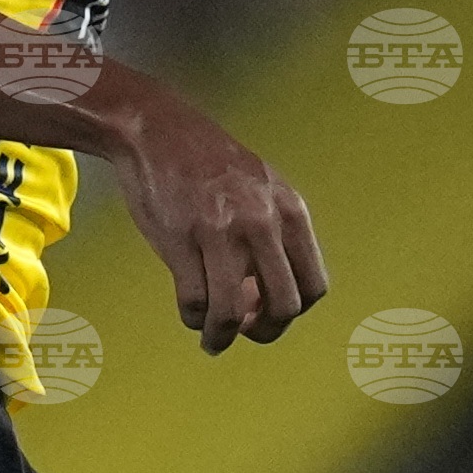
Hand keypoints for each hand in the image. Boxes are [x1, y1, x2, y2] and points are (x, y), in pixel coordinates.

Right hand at [99, 76, 326, 350]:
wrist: (159, 132)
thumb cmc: (210, 165)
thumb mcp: (262, 191)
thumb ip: (274, 237)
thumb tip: (264, 297)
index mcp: (289, 211)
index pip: (313, 284)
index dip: (293, 311)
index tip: (271, 314)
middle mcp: (262, 222)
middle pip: (283, 305)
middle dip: (265, 332)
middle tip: (246, 334)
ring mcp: (221, 231)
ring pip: (232, 311)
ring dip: (222, 336)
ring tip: (213, 340)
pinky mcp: (182, 239)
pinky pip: (195, 300)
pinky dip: (194, 318)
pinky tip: (191, 315)